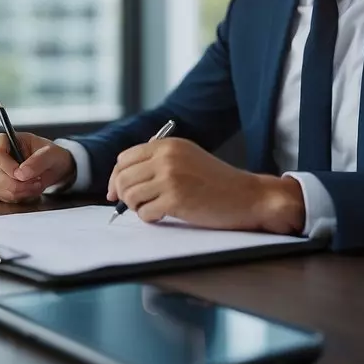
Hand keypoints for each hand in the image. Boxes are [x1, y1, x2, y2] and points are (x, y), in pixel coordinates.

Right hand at [0, 132, 74, 202]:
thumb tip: (22, 173)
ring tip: (35, 185)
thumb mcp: (51, 153)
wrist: (53, 169)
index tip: (23, 175)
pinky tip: (28, 191)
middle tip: (36, 182)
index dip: (8, 166)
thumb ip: (38, 160)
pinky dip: (17, 198)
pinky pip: (1, 197)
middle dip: (17, 184)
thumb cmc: (50, 155)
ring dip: (19, 192)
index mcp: (4, 140)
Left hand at [106, 137, 303, 233]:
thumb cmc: (216, 182)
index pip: (124, 159)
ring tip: (153, 209)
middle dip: (124, 195)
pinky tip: (164, 216)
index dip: (117, 178)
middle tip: (137, 205)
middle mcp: (166, 157)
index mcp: (167, 145)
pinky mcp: (175, 199)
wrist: (247, 196)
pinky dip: (150, 218)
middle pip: (123, 178)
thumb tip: (120, 181)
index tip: (116, 192)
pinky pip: (145, 213)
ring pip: (130, 196)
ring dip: (137, 208)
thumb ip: (157, 162)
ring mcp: (170, 178)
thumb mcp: (186, 158)